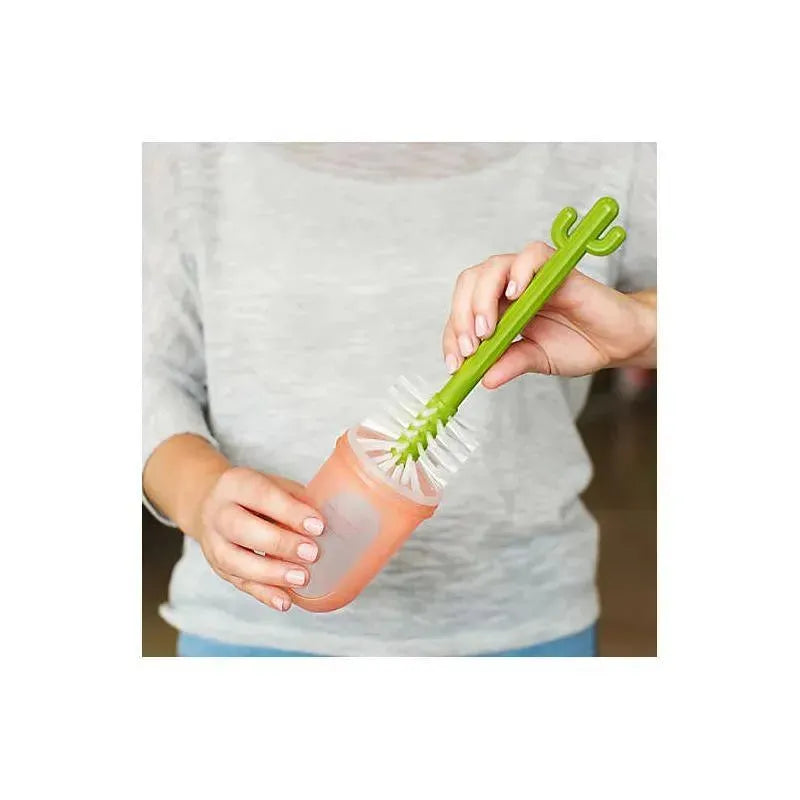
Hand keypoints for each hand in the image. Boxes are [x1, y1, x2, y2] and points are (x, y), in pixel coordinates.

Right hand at [194, 467, 324, 611]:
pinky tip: (285, 601)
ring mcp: (213, 543)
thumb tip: (330, 522)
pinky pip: (239, 583)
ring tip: (302, 579)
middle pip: (241, 529)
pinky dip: (264, 594)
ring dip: (271, 573)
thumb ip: (296, 501)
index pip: (261, 495)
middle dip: (279, 543)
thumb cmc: (255, 495)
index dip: (290, 512)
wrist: (212, 505)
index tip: (318, 526)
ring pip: (235, 561)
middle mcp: (218, 513)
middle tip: (311, 553)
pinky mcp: (219, 568)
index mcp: (235, 483)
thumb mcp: (274, 485)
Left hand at [442, 242, 655, 385]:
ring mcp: (531, 274)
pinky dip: (519, 271)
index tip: (456, 363)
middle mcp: (510, 287)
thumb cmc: (579, 344)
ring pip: (492, 268)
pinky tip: (515, 294)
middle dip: (461, 316)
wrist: (618, 342)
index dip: (453, 335)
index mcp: (499, 308)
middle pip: (470, 284)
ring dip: (482, 299)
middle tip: (471, 346)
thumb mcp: (536, 360)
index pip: (463, 312)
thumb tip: (483, 379)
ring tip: (488, 329)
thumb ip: (510, 364)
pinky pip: (531, 256)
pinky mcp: (556, 266)